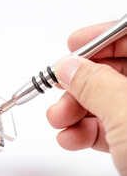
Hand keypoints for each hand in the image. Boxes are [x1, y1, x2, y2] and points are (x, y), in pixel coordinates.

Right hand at [46, 21, 126, 175]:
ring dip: (77, 109)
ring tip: (59, 120)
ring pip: (109, 100)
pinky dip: (86, 131)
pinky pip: (110, 125)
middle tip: (59, 87)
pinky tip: (71, 137)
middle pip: (117, 71)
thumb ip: (94, 84)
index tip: (73, 45)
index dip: (101, 38)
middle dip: (81, 81)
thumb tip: (68, 65)